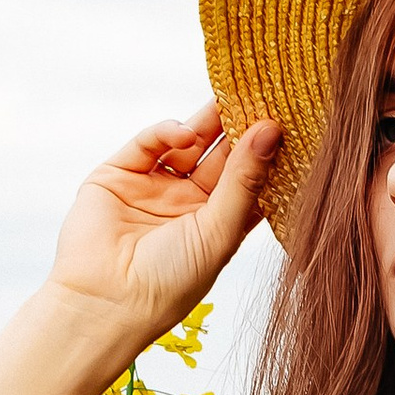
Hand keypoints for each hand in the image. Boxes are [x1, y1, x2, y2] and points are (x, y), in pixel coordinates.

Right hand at [0, 108, 280, 394]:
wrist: (104, 302)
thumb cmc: (169, 283)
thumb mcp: (218, 231)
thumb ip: (244, 180)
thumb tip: (271, 130)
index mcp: (217, 226)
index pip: (249, 180)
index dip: (267, 154)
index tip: (291, 122)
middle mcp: (187, 205)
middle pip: (221, 156)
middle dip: (240, 127)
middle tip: (264, 93)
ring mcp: (153, 188)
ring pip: (187, 142)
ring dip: (209, 119)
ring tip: (232, 94)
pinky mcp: (119, 173)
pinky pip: (149, 141)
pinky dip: (168, 130)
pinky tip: (185, 132)